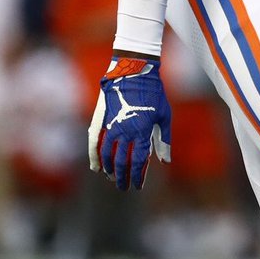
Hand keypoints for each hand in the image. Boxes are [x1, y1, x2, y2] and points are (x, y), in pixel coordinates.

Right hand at [88, 57, 171, 189]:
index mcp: (143, 131)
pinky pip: (95, 142)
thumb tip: (164, 161)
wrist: (134, 71)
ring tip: (112, 178)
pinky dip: (95, 156)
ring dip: (109, 169)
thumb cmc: (154, 93)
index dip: (138, 176)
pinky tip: (96, 167)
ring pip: (107, 154)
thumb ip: (163, 140)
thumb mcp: (164, 115)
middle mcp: (126, 131)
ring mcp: (112, 125)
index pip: (139, 162)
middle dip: (123, 177)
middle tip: (124, 187)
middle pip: (122, 161)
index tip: (138, 186)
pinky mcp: (102, 119)